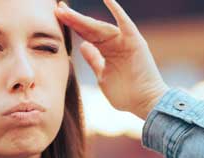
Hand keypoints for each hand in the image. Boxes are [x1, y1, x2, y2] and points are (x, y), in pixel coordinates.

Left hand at [55, 0, 169, 118]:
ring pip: (101, 26)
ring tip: (67, 10)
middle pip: (90, 28)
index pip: (86, 35)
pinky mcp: (134, 41)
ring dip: (84, 18)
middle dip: (74, 19)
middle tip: (58, 8)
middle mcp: (115, 42)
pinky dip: (117, 10)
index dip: (72, 26)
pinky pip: (125, 23)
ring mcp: (125, 41)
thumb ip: (94, 60)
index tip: (57, 16)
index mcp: (107, 50)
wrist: (146, 103)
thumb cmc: (126, 94)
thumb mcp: (103, 76)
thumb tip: (83, 46)